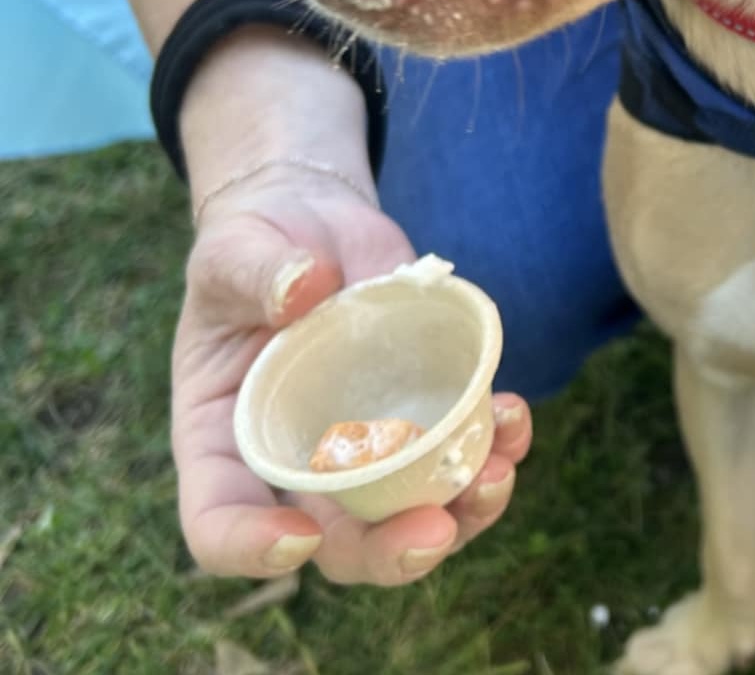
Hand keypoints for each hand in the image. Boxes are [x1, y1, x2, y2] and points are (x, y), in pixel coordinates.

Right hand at [173, 162, 530, 583]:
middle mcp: (296, 463)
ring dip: (462, 510)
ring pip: (411, 511)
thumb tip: (303, 287)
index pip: (219, 519)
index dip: (251, 547)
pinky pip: (458, 449)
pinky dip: (494, 444)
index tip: (299, 539)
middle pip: (336, 541)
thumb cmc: (254, 245)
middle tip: (434, 532)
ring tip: (497, 473)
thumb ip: (257, 271)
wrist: (313, 226)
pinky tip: (511, 414)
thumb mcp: (236, 249)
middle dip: (387, 551)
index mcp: (224, 441)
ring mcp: (366, 448)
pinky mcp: (421, 412)